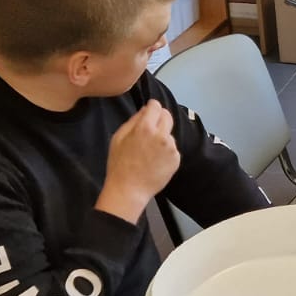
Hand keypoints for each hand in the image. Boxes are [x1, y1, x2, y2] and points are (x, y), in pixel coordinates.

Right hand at [97, 100, 180, 221]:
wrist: (129, 189)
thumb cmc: (119, 163)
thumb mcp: (118, 138)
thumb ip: (133, 120)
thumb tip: (145, 109)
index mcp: (145, 127)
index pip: (156, 106)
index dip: (152, 107)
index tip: (149, 112)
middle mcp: (162, 135)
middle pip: (167, 116)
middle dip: (160, 118)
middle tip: (151, 128)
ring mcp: (171, 147)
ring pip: (169, 134)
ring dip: (162, 136)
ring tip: (150, 151)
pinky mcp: (176, 159)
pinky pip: (172, 148)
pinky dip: (166, 151)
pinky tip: (155, 161)